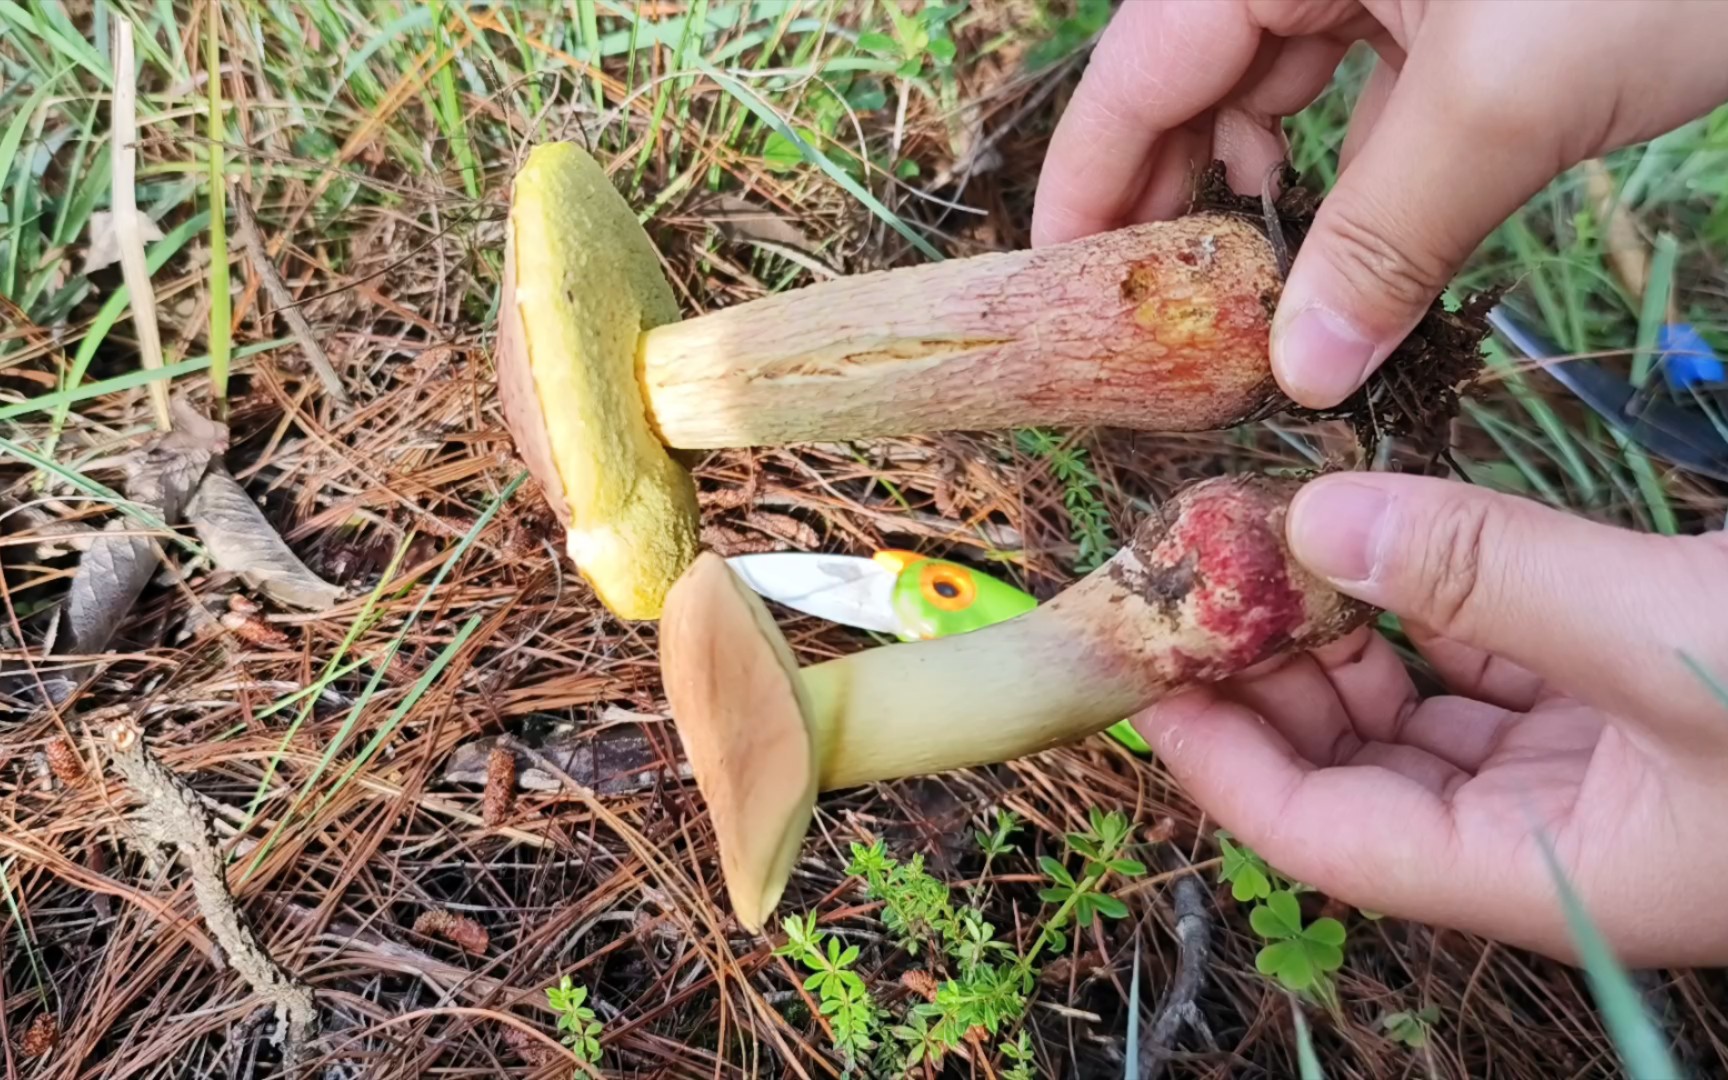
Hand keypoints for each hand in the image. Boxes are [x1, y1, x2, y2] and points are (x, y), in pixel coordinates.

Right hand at [1032, 0, 1727, 407]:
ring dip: (1271, 198)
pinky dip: (1356, 174)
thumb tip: (1302, 375)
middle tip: (1160, 325)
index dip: (1091, 176)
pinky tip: (1347, 252)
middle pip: (1201, 73)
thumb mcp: (1506, 102)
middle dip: (1182, 199)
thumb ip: (1383, 239)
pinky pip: (1372, 90)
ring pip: (1285, 86)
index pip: (1142, 61)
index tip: (1060, 287)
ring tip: (1253, 305)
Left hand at [1132, 473, 1727, 964]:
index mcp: (1543, 875)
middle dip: (1270, 680)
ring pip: (1422, 715)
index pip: (1323, 835)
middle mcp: (1554, 837)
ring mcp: (1594, 774)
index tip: (1142, 669)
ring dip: (1347, 637)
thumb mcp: (1666, 636)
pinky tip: (1389, 543)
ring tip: (1273, 548)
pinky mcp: (1631, 708)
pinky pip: (1494, 667)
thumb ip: (1488, 576)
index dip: (1219, 756)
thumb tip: (1313, 520)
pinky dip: (1438, 608)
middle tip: (1198, 581)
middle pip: (1357, 772)